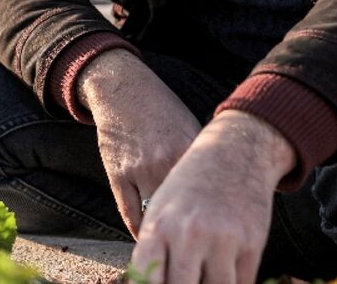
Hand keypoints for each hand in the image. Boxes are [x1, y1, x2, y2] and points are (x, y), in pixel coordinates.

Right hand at [77, 49, 200, 235]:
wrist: (122, 89)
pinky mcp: (118, 174)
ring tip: (175, 248)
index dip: (214, 217)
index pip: (209, 195)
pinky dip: (141, 230)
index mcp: (190, 149)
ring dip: (166, 236)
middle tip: (198, 247)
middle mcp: (167, 162)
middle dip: (193, 232)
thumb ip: (200, 161)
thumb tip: (218, 195)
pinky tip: (149, 239)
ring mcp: (140, 170)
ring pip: (157, 217)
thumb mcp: (189, 128)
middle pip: (185, 211)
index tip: (219, 233)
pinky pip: (131, 213)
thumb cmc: (160, 109)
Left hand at [130, 111, 294, 283]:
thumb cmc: (191, 184)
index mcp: (159, 226)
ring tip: (202, 279)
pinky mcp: (252, 245)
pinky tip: (223, 277)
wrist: (236, 152)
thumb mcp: (160, 208)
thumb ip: (151, 249)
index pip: (147, 280)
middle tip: (184, 282)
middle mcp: (189, 235)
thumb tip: (145, 282)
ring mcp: (223, 241)